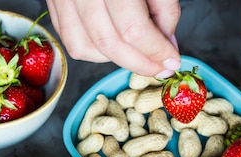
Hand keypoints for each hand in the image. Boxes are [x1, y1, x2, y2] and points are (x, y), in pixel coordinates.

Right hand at [45, 0, 181, 76]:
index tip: (172, 60)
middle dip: (139, 62)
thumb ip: (164, 5)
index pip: (133, 29)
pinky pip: (69, 38)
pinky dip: (92, 49)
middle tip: (159, 67)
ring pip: (85, 47)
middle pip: (109, 43)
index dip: (155, 51)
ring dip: (114, 59)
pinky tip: (112, 44)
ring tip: (137, 54)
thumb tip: (166, 41)